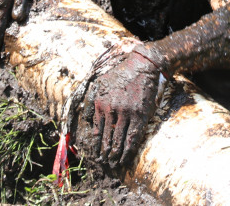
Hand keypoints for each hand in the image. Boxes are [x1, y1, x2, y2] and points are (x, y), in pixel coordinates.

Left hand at [76, 44, 161, 171]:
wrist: (144, 65)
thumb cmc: (121, 74)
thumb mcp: (100, 83)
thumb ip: (91, 100)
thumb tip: (85, 119)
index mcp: (100, 102)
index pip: (96, 129)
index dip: (96, 144)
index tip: (96, 153)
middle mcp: (111, 109)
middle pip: (106, 137)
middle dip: (104, 152)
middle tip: (103, 162)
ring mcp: (126, 112)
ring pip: (119, 139)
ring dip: (115, 154)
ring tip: (113, 164)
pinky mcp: (140, 114)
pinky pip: (133, 136)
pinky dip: (128, 150)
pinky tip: (125, 158)